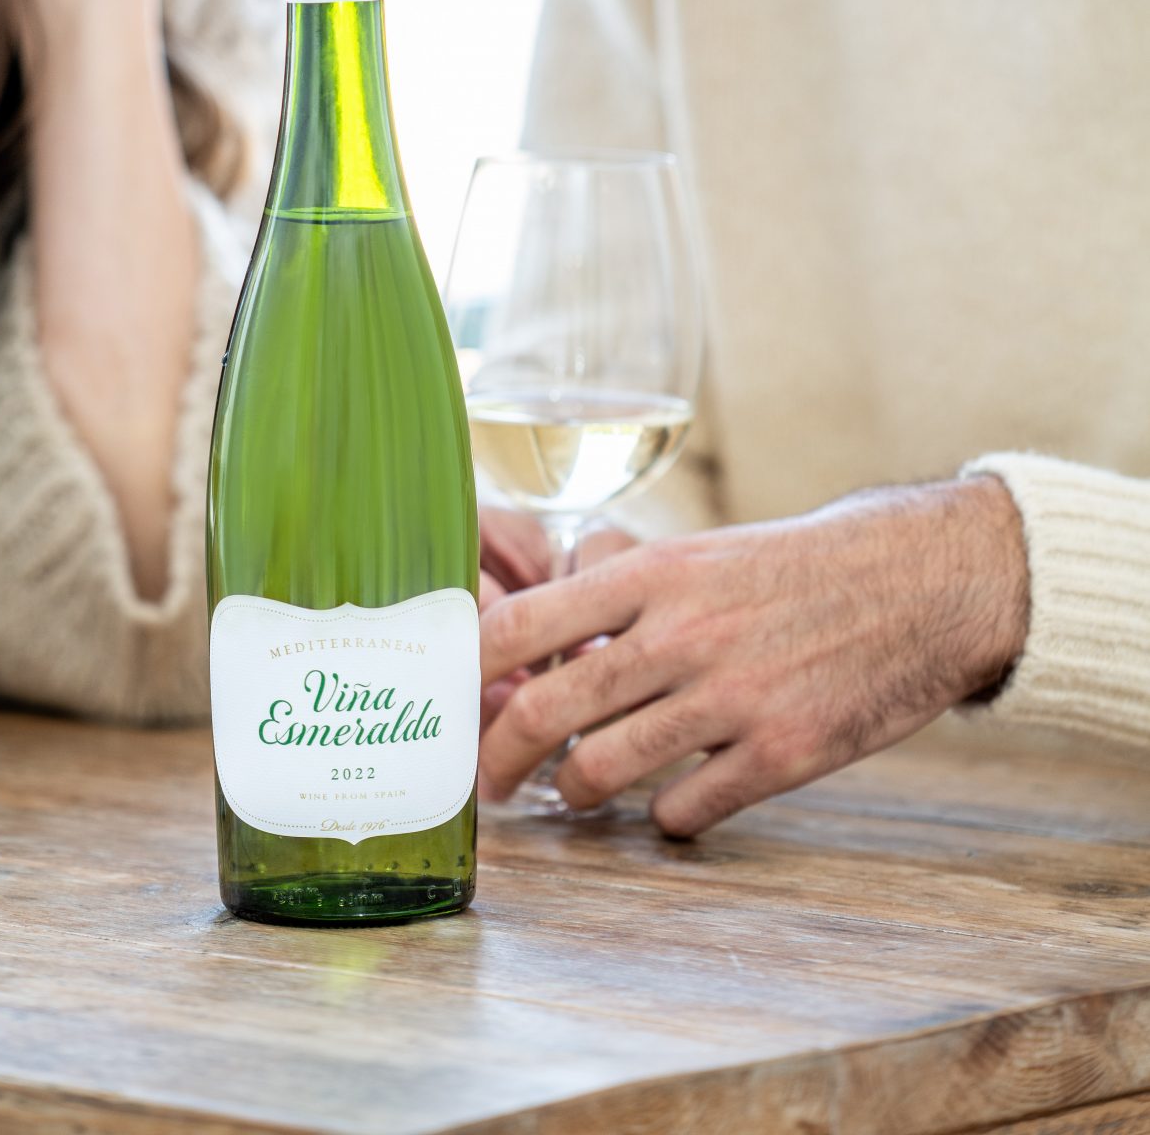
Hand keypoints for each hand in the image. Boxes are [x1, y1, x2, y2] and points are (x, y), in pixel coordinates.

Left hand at [478, 477, 1028, 836]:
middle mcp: (681, 635)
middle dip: (498, 758)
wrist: (916, 585)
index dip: (470, 674)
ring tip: (577, 792)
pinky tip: (672, 802)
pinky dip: (664, 818)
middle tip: (490, 781)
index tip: (454, 702)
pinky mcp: (781, 756)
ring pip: (603, 772)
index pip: (522, 625)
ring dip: (575, 793)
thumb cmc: (792, 570)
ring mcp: (731, 699)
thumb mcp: (698, 553)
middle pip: (546, 710)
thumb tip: (530, 632)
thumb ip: (620, 593)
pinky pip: (683, 812)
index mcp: (653, 575)